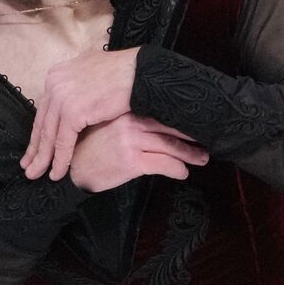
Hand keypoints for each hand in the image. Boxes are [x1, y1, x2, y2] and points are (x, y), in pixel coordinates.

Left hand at [22, 47, 139, 180]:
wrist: (141, 73)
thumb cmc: (126, 74)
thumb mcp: (92, 75)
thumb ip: (78, 87)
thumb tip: (75, 99)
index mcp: (57, 74)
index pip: (45, 109)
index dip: (39, 131)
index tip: (35, 147)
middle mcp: (55, 83)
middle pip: (42, 122)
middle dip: (35, 147)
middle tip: (28, 166)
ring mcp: (62, 97)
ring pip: (49, 134)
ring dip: (44, 158)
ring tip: (37, 174)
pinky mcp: (72, 111)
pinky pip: (63, 142)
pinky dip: (61, 160)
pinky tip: (58, 172)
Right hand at [68, 113, 209, 192]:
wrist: (74, 168)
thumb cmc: (91, 147)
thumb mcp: (110, 126)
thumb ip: (131, 119)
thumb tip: (158, 120)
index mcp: (126, 111)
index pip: (161, 111)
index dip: (181, 117)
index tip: (198, 121)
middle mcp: (130, 122)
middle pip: (170, 126)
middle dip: (192, 136)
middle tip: (209, 141)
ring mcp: (132, 140)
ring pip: (171, 145)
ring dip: (190, 154)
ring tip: (202, 159)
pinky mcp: (132, 160)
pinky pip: (164, 164)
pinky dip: (177, 169)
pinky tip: (182, 173)